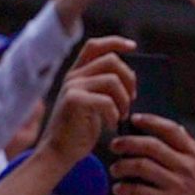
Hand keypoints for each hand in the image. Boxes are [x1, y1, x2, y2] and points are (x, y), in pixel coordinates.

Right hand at [40, 37, 136, 164]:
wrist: (60, 152)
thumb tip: (131, 77)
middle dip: (129, 78)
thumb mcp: (94, 104)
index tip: (134, 47)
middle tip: (131, 99)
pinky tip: (113, 125)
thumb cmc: (80, 130)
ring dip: (124, 99)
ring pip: (112, 80)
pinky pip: (107, 100)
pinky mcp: (74, 101)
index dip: (115, 42)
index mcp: (77, 74)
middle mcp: (73, 76)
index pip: (95, 46)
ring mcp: (72, 87)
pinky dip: (115, 114)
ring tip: (122, 115)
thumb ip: (104, 87)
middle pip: (111, 60)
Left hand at [109, 115, 194, 194]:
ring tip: (115, 170)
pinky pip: (139, 190)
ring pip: (141, 166)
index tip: (134, 119)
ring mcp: (179, 185)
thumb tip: (175, 129)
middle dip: (128, 142)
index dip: (150, 121)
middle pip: (151, 145)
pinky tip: (119, 190)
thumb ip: (189, 153)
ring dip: (122, 166)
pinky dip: (124, 189)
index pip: (171, 130)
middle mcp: (188, 168)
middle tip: (114, 145)